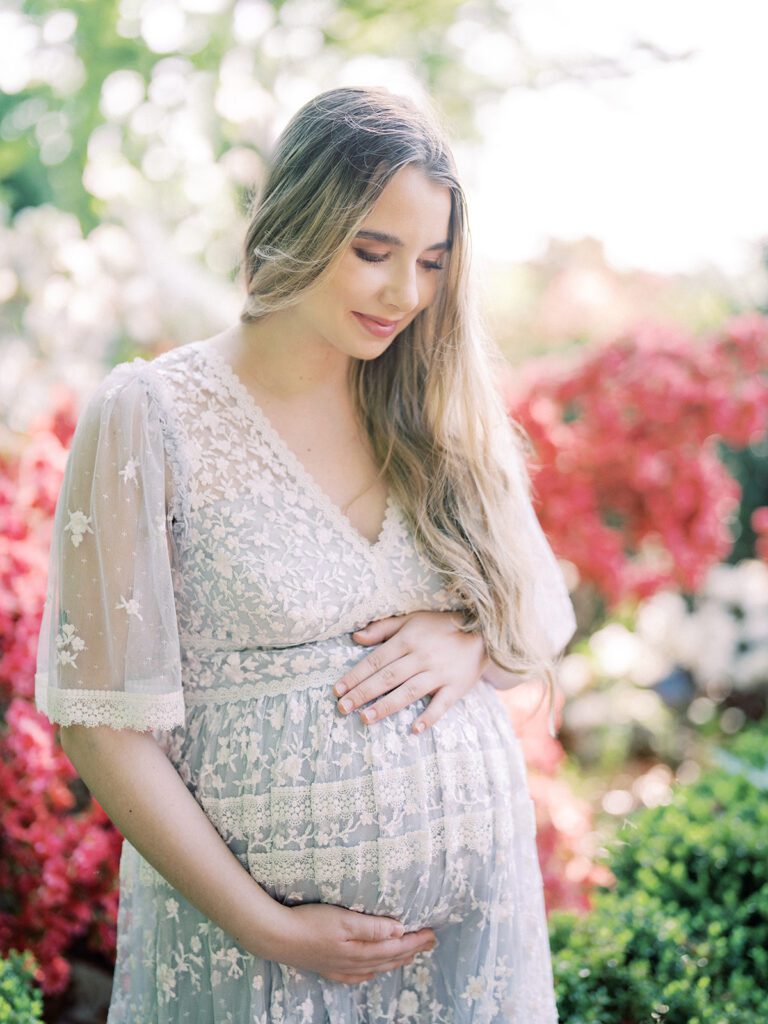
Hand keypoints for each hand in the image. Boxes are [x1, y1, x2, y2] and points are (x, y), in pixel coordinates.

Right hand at [273, 903, 436, 984]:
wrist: (278, 937)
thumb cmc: (311, 922)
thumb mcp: (344, 919)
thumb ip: (372, 927)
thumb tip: (400, 929)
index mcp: (360, 950)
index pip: (395, 946)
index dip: (415, 940)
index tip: (432, 934)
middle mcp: (353, 963)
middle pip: (389, 958)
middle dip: (411, 950)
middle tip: (430, 942)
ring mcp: (340, 968)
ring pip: (376, 967)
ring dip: (395, 960)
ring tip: (410, 955)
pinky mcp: (328, 968)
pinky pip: (357, 975)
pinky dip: (372, 972)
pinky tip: (373, 971)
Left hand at [334, 611, 488, 734]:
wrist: (485, 632)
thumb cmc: (441, 626)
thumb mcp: (412, 619)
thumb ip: (383, 628)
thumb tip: (356, 638)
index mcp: (408, 640)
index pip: (376, 660)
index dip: (355, 675)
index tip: (337, 690)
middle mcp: (422, 657)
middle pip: (387, 677)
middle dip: (363, 693)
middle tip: (343, 708)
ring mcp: (440, 673)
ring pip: (409, 692)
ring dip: (386, 706)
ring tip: (365, 719)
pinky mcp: (456, 687)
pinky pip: (441, 705)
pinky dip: (428, 718)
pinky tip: (414, 730)